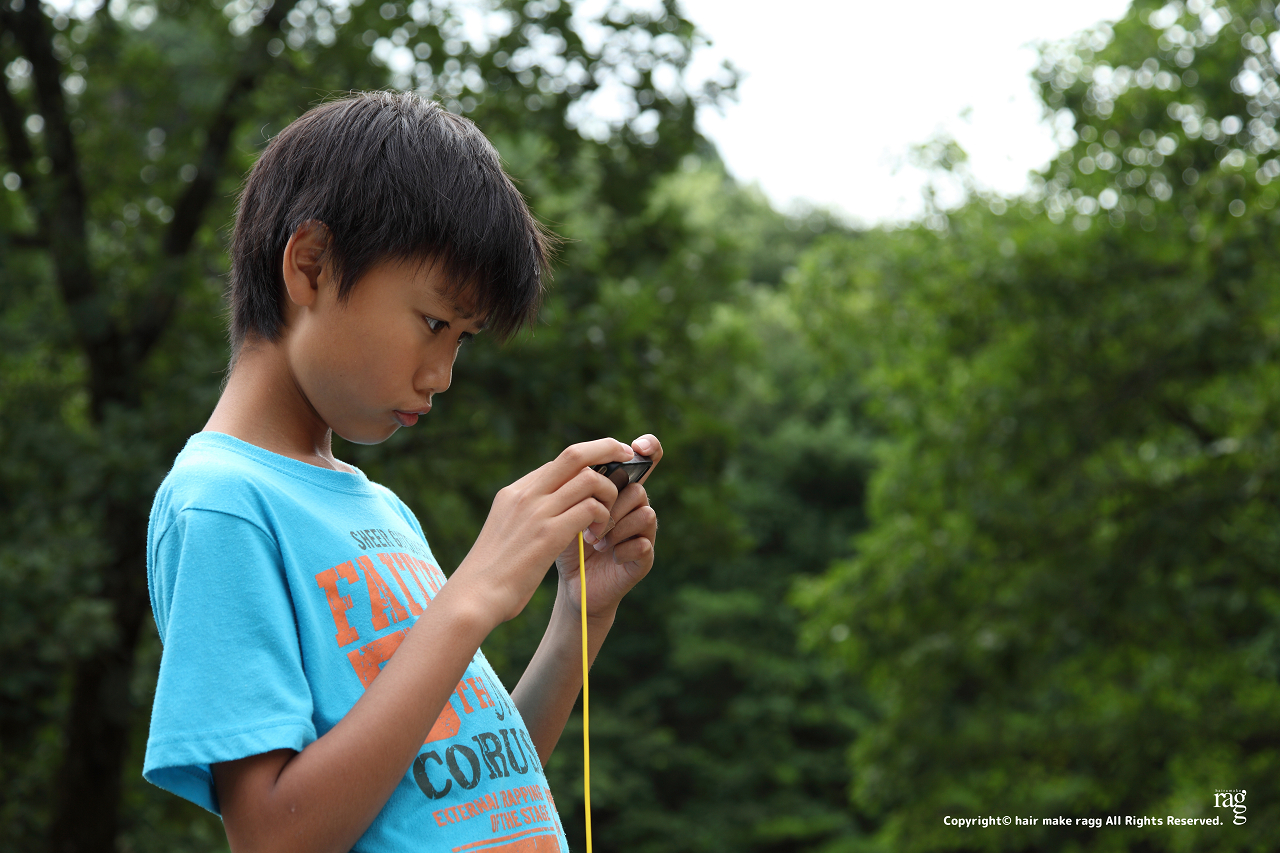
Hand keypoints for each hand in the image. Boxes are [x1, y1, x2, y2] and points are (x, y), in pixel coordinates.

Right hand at [454, 437, 635, 625]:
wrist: (473, 597)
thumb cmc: (490, 574)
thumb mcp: (504, 533)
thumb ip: (523, 518)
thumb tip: (545, 515)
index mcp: (513, 493)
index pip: (558, 463)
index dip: (587, 462)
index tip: (605, 468)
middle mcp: (525, 494)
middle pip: (575, 454)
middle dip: (607, 449)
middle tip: (627, 457)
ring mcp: (537, 511)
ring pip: (589, 479)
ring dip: (609, 494)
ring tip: (608, 518)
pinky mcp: (548, 533)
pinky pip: (590, 508)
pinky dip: (603, 517)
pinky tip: (599, 536)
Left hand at [555, 434, 660, 619]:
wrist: (572, 583)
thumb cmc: (567, 543)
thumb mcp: (566, 511)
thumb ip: (577, 487)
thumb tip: (584, 467)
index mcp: (618, 489)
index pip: (645, 459)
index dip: (650, 447)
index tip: (639, 446)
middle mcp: (634, 506)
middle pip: (637, 488)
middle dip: (611, 506)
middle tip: (589, 525)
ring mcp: (643, 531)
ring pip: (645, 513)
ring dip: (616, 528)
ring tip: (595, 542)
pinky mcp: (645, 556)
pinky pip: (643, 542)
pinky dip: (621, 549)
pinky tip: (608, 556)